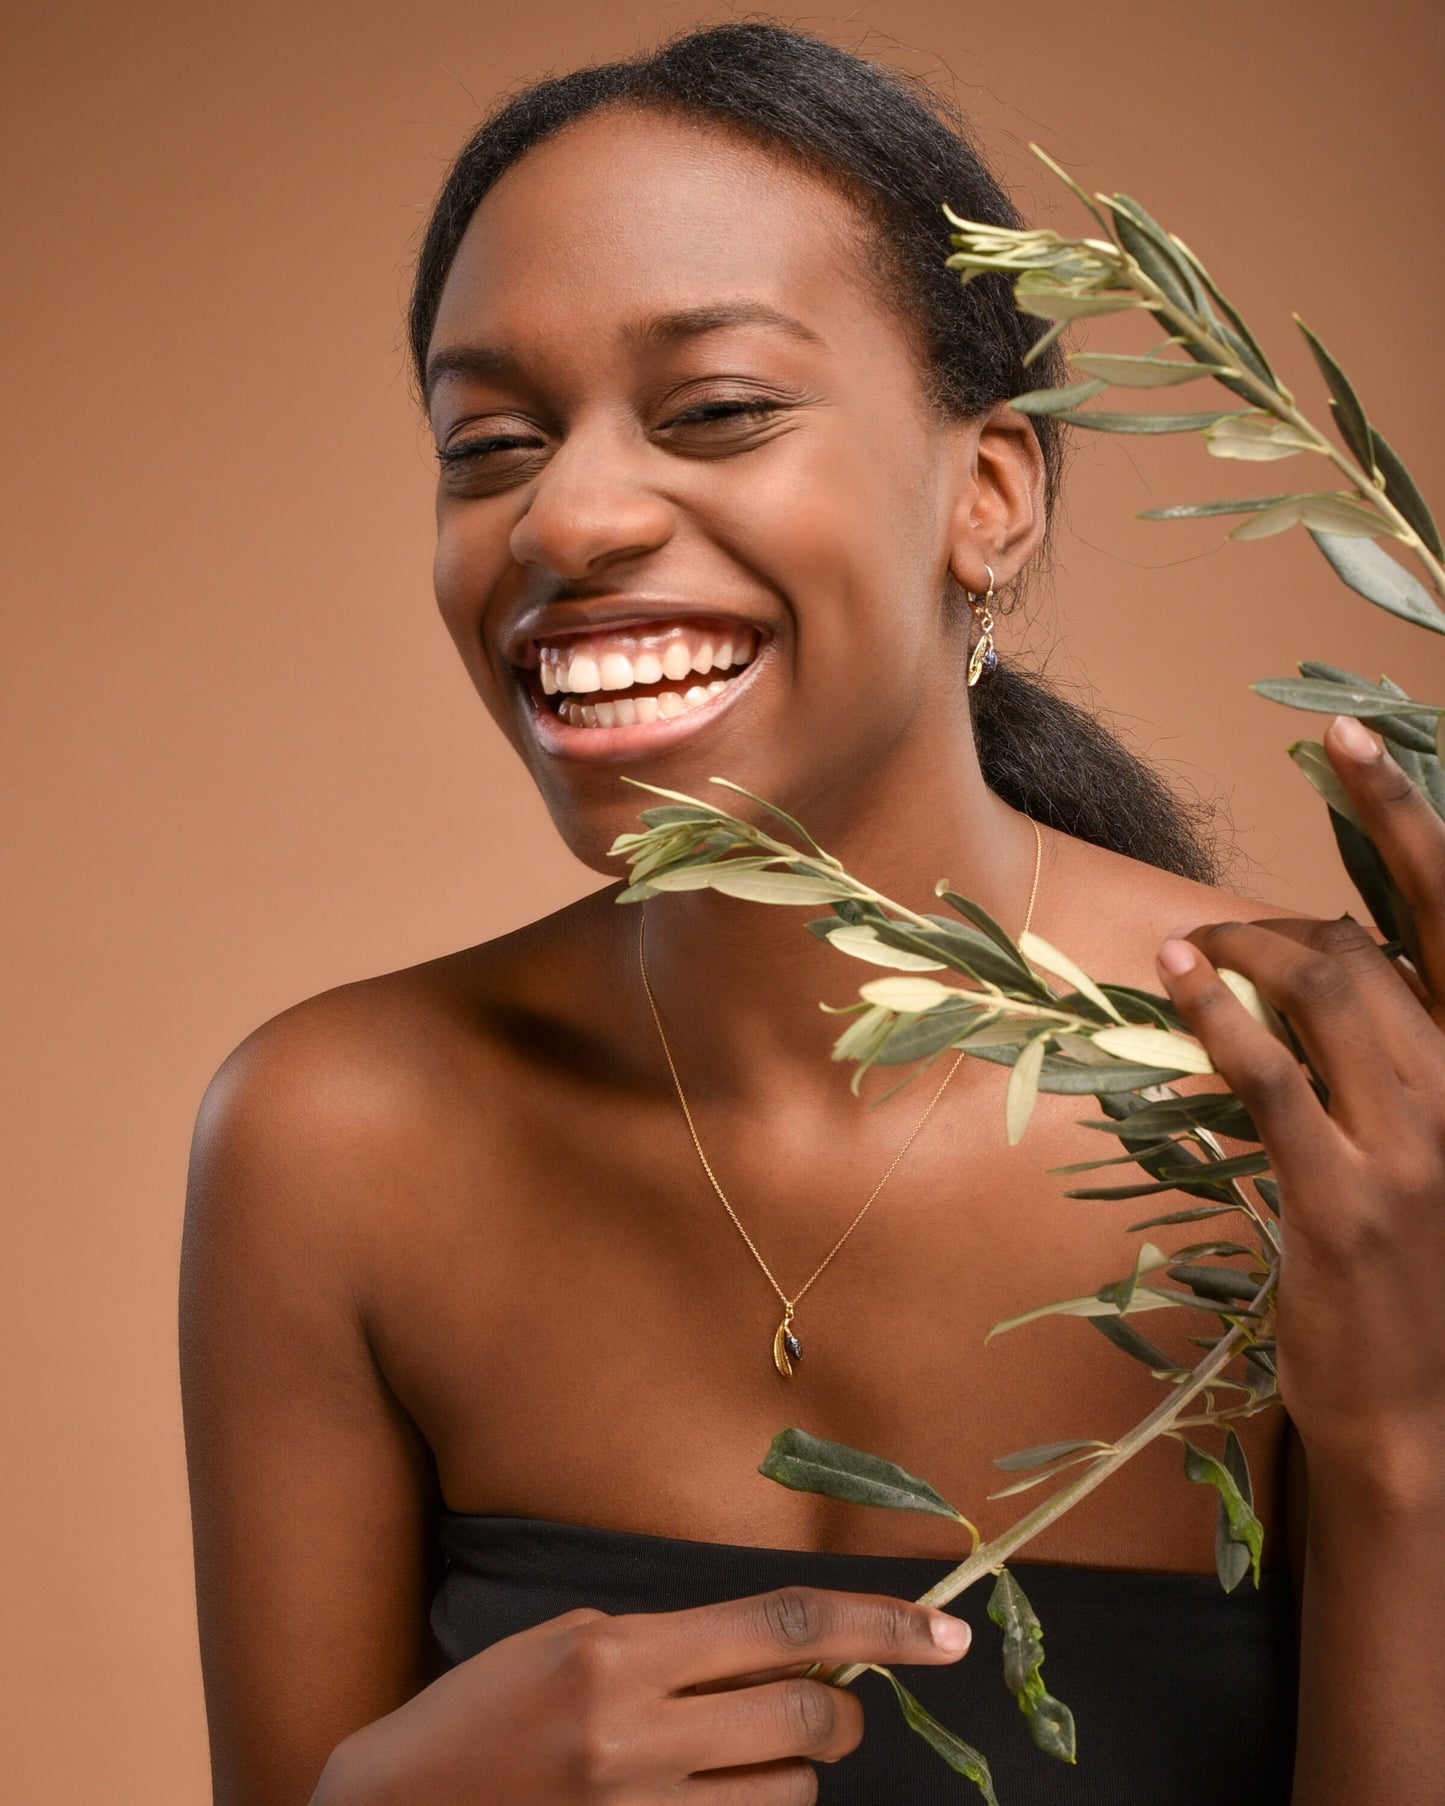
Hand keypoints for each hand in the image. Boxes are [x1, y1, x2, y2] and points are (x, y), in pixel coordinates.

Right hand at [315, 1586, 968, 1804]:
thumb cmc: (484, 1711)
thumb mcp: (573, 1639)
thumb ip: (674, 1641)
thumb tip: (778, 1643)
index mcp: (620, 1653)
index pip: (780, 1625)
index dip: (877, 1624)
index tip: (944, 1631)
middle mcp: (636, 1735)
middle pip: (807, 1716)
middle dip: (843, 1707)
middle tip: (830, 1703)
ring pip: (789, 1793)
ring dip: (790, 1768)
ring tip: (735, 1755)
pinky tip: (707, 1794)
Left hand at [1154, 714, 1444, 1495]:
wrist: (1426, 1419)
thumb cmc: (1426, 1276)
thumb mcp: (1433, 1145)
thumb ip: (1398, 1050)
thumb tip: (1328, 960)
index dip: (1405, 813)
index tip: (1343, 737)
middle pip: (1368, 945)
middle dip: (1283, 921)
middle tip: (1224, 933)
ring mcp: (1419, 1144)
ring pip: (1322, 988)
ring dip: (1240, 952)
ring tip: (1191, 955)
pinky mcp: (1348, 1196)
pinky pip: (1270, 1070)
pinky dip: (1216, 1013)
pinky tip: (1179, 983)